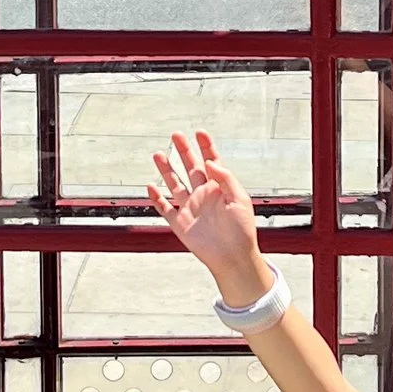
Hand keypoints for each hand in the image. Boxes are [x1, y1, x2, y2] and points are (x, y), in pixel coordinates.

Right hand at [146, 131, 267, 300]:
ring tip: (158, 154)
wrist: (233, 258)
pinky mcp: (180, 223)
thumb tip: (211, 162)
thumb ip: (225, 179)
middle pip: (191, 168)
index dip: (206, 147)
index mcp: (220, 189)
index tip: (199, 133)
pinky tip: (150, 187)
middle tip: (176, 136)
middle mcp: (204, 196)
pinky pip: (165, 208)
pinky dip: (157, 198)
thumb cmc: (242, 231)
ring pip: (175, 185)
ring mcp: (191, 209)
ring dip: (167, 170)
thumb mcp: (240, 200)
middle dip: (184, 151)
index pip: (212, 162)